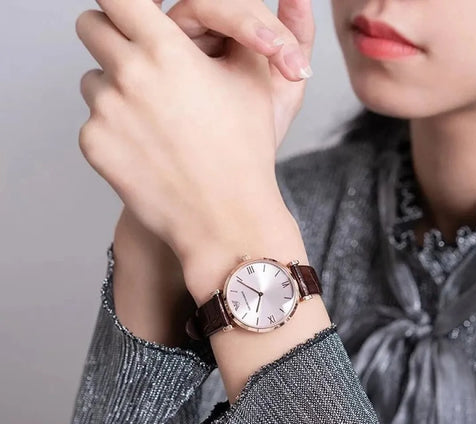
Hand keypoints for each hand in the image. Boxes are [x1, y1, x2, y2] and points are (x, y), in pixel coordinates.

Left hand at [75, 0, 307, 265]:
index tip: (135, 12)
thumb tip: (203, 13)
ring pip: (93, 79)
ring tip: (156, 118)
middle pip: (91, 25)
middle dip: (113, 36)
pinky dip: (116, 129)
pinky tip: (149, 149)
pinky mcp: (95, 146)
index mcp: (166, 51)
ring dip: (116, 88)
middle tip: (140, 58)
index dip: (126, 2)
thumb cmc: (245, 153)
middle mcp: (128, 75)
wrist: (224, 219)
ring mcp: (106, 113)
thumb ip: (231, 33)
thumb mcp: (252, 82)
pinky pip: (94, 121)